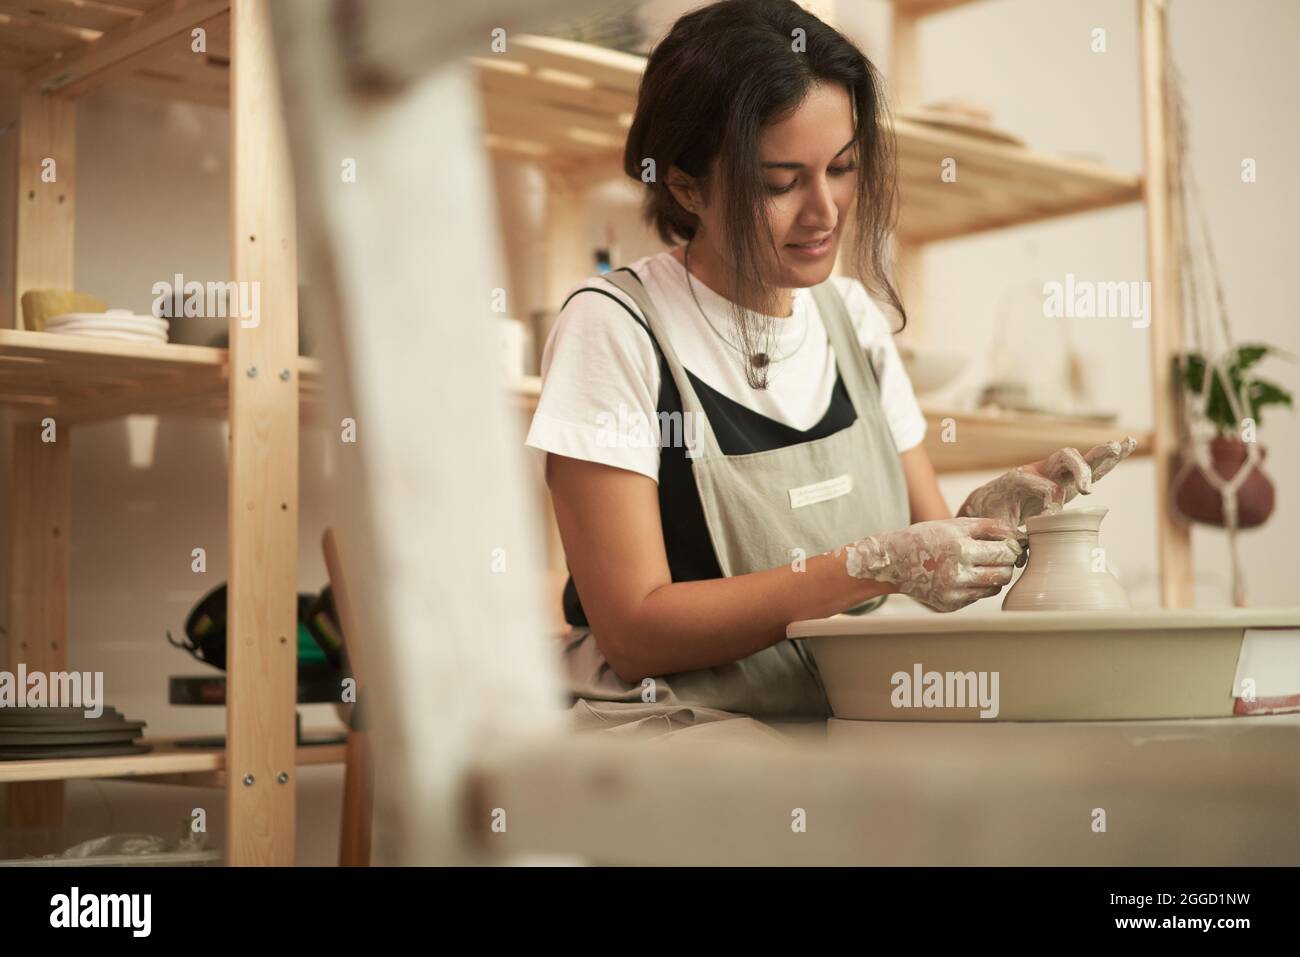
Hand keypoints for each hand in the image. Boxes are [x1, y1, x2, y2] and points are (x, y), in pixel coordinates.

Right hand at [842, 518, 1023, 612]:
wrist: (893, 562)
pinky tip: (965, 575)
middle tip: (998, 555)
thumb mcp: (955, 524)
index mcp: (960, 548)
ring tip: (982, 564)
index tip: (1010, 545)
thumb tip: (1019, 535)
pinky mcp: (950, 605)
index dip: (1013, 548)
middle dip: (1007, 563)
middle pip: (1004, 573)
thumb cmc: (926, 537)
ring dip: (995, 575)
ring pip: (994, 587)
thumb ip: (989, 527)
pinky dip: (978, 585)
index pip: (1005, 553)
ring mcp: (953, 592)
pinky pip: (979, 596)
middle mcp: (957, 573)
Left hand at [957, 436, 1138, 526]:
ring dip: (1102, 454)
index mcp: (1019, 478)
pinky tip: (1128, 445)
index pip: (1046, 487)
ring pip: (1081, 459)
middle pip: (1064, 459)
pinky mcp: (1069, 480)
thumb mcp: (996, 524)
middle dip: (1079, 471)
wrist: (989, 499)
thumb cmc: (993, 512)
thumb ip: (1009, 535)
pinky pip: (1092, 467)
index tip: (1049, 519)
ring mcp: (1056, 473)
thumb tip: (1021, 555)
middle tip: (1087, 489)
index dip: (1051, 503)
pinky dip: (1110, 458)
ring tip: (1121, 446)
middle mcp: (1040, 470)